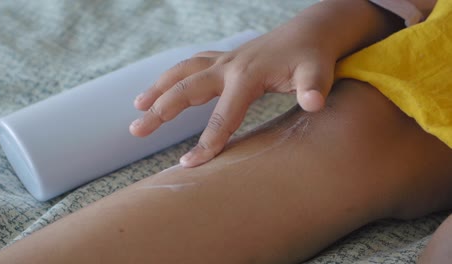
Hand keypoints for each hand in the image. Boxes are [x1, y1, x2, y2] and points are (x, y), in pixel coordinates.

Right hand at [130, 26, 335, 166]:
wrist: (308, 32)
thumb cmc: (312, 56)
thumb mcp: (317, 72)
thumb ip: (314, 88)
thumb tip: (314, 104)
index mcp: (247, 76)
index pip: (223, 116)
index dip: (207, 143)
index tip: (188, 165)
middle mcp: (228, 66)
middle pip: (186, 89)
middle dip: (160, 111)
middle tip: (136, 130)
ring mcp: (224, 60)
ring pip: (182, 72)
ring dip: (157, 88)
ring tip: (137, 107)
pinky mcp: (224, 58)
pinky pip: (191, 65)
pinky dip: (172, 76)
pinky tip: (163, 86)